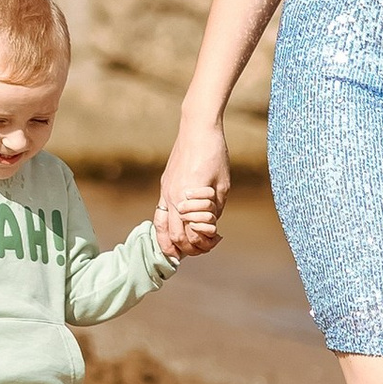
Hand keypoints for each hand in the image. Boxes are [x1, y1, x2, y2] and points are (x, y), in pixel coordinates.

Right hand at [158, 120, 232, 252]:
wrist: (197, 130)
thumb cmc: (215, 155)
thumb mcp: (223, 184)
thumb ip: (215, 208)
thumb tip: (210, 226)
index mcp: (188, 198)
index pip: (191, 232)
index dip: (204, 241)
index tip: (216, 240)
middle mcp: (172, 197)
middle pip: (174, 235)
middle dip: (188, 248)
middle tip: (202, 249)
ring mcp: (165, 192)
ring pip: (161, 227)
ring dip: (170, 243)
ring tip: (180, 253)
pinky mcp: (165, 186)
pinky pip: (159, 214)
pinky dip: (163, 229)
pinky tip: (171, 234)